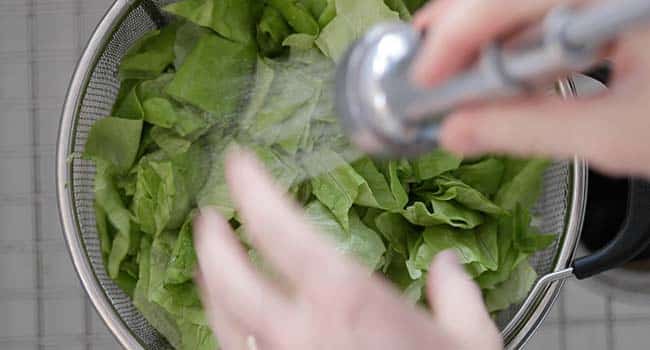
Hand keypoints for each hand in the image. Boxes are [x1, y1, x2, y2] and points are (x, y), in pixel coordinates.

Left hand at [193, 151, 501, 349]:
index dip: (251, 189)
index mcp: (348, 302)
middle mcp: (301, 335)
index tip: (238, 164)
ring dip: (211, 287)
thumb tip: (446, 267)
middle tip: (208, 219)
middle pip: (227, 278)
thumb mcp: (472, 343)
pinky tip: (240, 329)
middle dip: (210, 241)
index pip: (280, 230)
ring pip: (222, 323)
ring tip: (213, 266)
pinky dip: (231, 335)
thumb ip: (457, 296)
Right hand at [411, 0, 649, 177]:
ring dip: (486, 41)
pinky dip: (517, 45)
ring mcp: (603, 3)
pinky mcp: (607, 12)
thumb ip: (526, 130)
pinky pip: (548, 17)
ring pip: (522, 7)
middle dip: (461, 30)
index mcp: (611, 1)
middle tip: (424, 66)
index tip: (423, 76)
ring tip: (454, 77)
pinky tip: (500, 75)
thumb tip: (456, 131)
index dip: (457, 34)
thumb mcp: (609, 135)